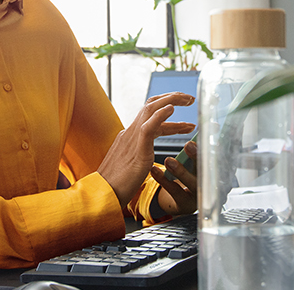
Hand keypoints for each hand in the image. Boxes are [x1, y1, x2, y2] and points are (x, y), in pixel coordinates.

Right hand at [97, 92, 195, 207]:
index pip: (150, 117)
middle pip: (151, 106)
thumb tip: (146, 158)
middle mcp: (130, 133)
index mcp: (129, 137)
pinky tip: (171, 109)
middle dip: (171, 98)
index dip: (166, 111)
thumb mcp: (131, 165)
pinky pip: (148, 127)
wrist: (103, 194)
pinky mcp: (136, 149)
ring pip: (150, 110)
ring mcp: (132, 139)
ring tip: (189, 99)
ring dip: (171, 101)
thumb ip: (139, 156)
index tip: (181, 111)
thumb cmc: (116, 185)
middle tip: (190, 99)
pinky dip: (160, 116)